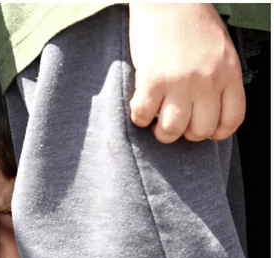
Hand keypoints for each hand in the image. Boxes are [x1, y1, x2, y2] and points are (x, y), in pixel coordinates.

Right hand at [128, 3, 244, 143]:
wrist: (167, 1)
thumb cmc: (190, 21)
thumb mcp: (219, 51)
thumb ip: (216, 79)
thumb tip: (203, 108)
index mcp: (228, 74)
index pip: (230, 121)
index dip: (214, 132)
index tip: (200, 128)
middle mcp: (206, 81)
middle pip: (199, 132)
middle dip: (184, 132)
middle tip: (173, 121)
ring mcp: (179, 83)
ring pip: (171, 131)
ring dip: (161, 131)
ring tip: (155, 119)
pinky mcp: (152, 81)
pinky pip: (143, 115)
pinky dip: (139, 116)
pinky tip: (140, 104)